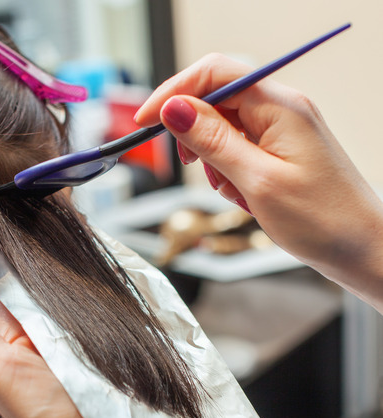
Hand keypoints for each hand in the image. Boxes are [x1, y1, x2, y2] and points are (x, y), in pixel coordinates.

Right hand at [134, 54, 382, 304]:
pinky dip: (227, 170)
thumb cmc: (324, 221)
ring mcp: (281, 129)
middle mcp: (281, 109)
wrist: (363, 251)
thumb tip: (173, 108)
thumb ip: (212, 140)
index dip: (174, 91)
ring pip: (221, 127)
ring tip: (234, 191)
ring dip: (212, 159)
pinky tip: (243, 194)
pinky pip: (236, 147)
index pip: (215, 74)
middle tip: (192, 165)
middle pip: (214, 99)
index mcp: (280, 107)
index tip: (147, 120)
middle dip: (195, 134)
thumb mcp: (257, 181)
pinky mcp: (278, 149)